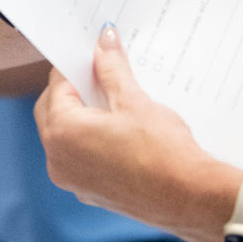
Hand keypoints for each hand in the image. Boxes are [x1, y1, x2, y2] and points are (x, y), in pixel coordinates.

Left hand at [34, 25, 240, 241]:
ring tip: (111, 101)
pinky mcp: (90, 192)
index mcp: (62, 133)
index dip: (74, 67)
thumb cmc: (162, 153)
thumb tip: (104, 42)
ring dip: (80, 116)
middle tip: (99, 75)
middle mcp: (58, 160)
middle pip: (52, 111)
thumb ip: (112, 69)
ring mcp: (72, 180)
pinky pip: (80, 158)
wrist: (190, 199)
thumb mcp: (134, 101)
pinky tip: (117, 131)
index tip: (90, 56)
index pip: (56, 86)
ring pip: (64, 136)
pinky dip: (89, 141)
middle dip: (72, 91)